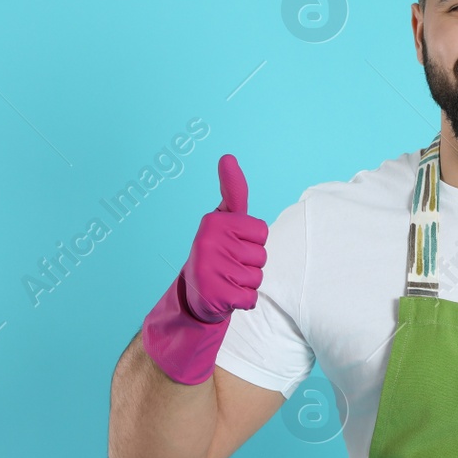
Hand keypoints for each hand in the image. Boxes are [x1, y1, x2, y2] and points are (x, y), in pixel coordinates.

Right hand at [178, 154, 268, 321]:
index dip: (252, 240)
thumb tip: (227, 156)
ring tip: (227, 278)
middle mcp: (208, 241)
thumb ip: (233, 191)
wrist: (195, 294)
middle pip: (262, 255)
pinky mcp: (214, 294)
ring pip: (257, 277)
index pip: (261, 231)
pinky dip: (243, 300)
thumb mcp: (225, 219)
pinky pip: (250, 298)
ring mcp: (210, 267)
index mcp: (214, 220)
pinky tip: (226, 294)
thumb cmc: (219, 252)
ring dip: (247, 282)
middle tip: (229, 264)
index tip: (232, 242)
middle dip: (251, 263)